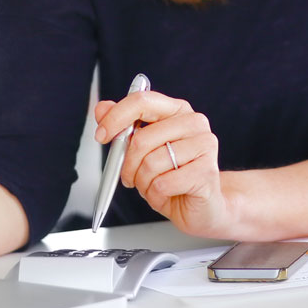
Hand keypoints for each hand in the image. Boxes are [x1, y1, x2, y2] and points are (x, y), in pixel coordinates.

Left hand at [94, 89, 232, 236]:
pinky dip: (156, 195)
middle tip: (129, 176)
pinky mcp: (206, 172)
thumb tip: (102, 108)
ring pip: (151, 163)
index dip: (116, 118)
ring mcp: (204, 146)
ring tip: (152, 186)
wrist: (203, 206)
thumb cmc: (172, 176)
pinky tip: (166, 194)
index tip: (102, 135)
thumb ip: (123, 127)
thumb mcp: (143, 151)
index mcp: (177, 110)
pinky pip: (163, 184)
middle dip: (127, 164)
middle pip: (142, 138)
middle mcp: (194, 123)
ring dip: (143, 182)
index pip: (142, 101)